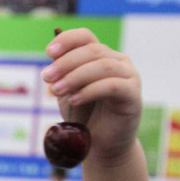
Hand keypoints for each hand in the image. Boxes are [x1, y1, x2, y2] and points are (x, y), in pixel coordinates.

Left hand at [42, 28, 141, 160]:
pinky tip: (74, 99)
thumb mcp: (67, 92)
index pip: (85, 37)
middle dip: (65, 63)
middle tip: (46, 77)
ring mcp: (128, 76)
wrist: (101, 143)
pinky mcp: (133, 95)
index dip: (67, 40)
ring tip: (56, 90)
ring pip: (102, 66)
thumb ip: (61, 75)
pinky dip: (90, 91)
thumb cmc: (84, 114)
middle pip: (92, 50)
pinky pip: (112, 86)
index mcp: (100, 56)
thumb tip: (51, 60)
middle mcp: (117, 62)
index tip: (48, 52)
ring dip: (75, 76)